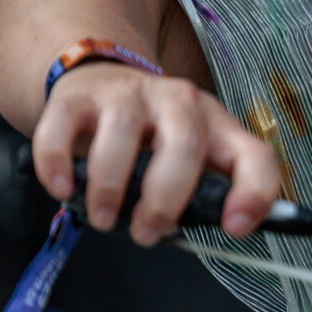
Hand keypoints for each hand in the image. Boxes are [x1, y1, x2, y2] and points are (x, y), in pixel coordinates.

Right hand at [31, 61, 280, 242]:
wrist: (99, 79)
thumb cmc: (149, 135)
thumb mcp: (186, 159)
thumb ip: (197, 195)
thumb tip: (189, 230)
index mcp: (215, 124)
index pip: (253, 153)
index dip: (254, 192)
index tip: (235, 228)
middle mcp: (177, 102)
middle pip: (184, 144)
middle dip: (164, 199)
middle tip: (145, 233)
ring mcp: (127, 95)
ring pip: (123, 133)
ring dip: (111, 186)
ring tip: (104, 218)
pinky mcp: (77, 98)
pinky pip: (63, 128)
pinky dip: (58, 164)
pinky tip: (62, 189)